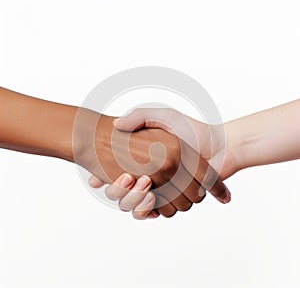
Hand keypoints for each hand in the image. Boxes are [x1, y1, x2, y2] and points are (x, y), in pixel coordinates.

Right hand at [87, 108, 230, 218]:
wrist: (220, 144)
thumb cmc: (191, 128)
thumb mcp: (162, 115)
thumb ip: (140, 116)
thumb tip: (115, 125)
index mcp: (145, 159)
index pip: (114, 172)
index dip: (102, 176)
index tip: (94, 177)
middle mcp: (150, 176)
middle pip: (122, 193)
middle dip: (117, 190)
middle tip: (116, 178)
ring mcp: (161, 188)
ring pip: (137, 204)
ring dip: (132, 199)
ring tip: (137, 183)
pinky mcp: (174, 199)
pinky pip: (155, 211)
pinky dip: (148, 210)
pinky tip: (148, 197)